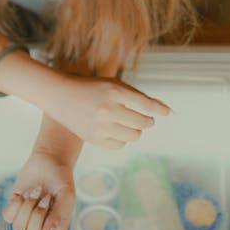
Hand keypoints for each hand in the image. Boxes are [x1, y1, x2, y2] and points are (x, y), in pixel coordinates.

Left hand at [2, 149, 75, 229]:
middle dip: (37, 217)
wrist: (49, 161)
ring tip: (37, 191)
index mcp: (57, 228)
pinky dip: (15, 205)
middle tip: (46, 199)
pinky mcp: (14, 208)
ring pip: (19, 226)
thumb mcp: (66, 196)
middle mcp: (41, 227)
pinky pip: (8, 216)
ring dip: (28, 206)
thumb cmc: (61, 180)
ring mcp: (26, 218)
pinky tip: (23, 194)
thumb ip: (59, 216)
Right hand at [49, 74, 170, 147]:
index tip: (168, 113)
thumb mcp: (114, 85)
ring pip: (134, 136)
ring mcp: (101, 126)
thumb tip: (164, 109)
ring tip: (129, 124)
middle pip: (142, 122)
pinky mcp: (94, 139)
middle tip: (145, 119)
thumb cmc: (92, 88)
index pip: (145, 103)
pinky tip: (117, 131)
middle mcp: (108, 109)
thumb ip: (137, 95)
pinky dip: (123, 139)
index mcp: (114, 91)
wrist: (61, 96)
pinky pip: (120, 145)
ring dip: (136, 131)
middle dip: (147, 121)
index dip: (159, 109)